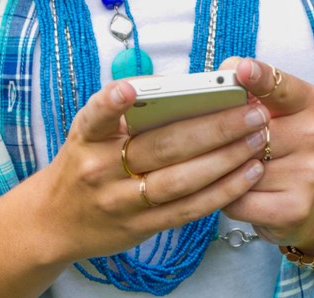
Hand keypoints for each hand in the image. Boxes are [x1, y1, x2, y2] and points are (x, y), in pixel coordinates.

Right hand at [37, 78, 268, 263]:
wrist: (55, 221)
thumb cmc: (83, 161)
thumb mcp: (88, 131)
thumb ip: (123, 111)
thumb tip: (176, 86)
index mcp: (88, 136)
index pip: (97, 115)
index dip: (112, 102)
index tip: (130, 90)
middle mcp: (102, 168)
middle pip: (162, 146)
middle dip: (213, 126)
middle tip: (251, 110)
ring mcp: (122, 202)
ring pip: (182, 180)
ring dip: (227, 159)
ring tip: (258, 138)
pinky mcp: (141, 227)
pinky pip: (189, 209)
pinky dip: (222, 191)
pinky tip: (248, 173)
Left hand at [219, 57, 313, 251]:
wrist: (310, 199)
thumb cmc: (277, 142)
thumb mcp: (268, 108)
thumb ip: (245, 87)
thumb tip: (222, 76)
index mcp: (306, 102)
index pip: (280, 86)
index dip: (260, 77)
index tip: (243, 70)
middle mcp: (313, 134)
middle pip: (249, 130)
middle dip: (224, 135)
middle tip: (214, 136)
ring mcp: (308, 173)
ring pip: (240, 167)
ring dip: (222, 169)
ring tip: (226, 166)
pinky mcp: (295, 207)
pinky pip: (239, 199)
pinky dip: (227, 196)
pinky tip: (233, 191)